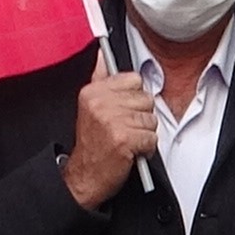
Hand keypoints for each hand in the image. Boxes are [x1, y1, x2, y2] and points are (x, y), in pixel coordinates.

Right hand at [64, 49, 159, 209]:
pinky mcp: (124, 139)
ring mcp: (112, 121)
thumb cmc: (91, 145)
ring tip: (127, 140)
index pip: (133, 80)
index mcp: (93, 92)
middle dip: (140, 117)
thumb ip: (99, 80)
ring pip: (151, 119)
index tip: (123, 111)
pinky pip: (151, 138)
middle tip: (124, 129)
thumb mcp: (89, 108)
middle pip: (145, 99)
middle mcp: (101, 103)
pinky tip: (131, 151)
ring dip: (143, 134)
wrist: (83, 177)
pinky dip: (146, 148)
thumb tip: (102, 56)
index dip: (133, 98)